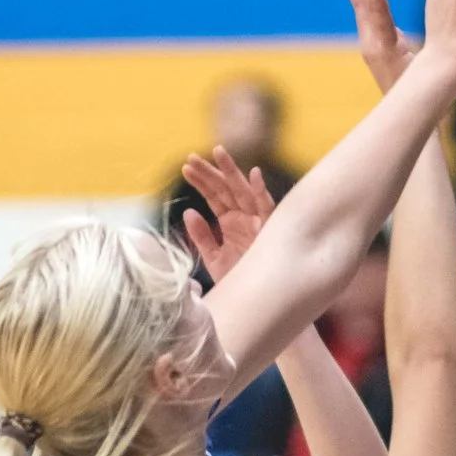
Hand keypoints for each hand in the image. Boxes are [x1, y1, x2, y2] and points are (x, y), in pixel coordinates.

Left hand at [179, 149, 278, 286]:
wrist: (255, 302)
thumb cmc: (238, 280)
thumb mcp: (213, 258)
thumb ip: (202, 235)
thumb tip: (188, 213)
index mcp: (231, 221)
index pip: (214, 196)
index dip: (201, 182)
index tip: (185, 168)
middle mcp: (244, 217)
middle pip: (225, 188)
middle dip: (210, 172)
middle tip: (192, 157)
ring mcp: (257, 221)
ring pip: (243, 191)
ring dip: (231, 172)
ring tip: (218, 152)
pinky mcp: (270, 230)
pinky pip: (267, 207)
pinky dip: (262, 191)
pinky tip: (254, 174)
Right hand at [333, 0, 417, 94]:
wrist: (417, 109)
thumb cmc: (414, 84)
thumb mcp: (406, 55)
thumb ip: (400, 39)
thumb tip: (410, 22)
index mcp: (377, 37)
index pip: (366, 2)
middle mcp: (372, 40)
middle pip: (359, 1)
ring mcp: (377, 46)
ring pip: (366, 9)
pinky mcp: (386, 53)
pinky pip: (382, 26)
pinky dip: (377, 6)